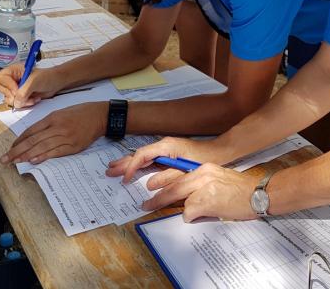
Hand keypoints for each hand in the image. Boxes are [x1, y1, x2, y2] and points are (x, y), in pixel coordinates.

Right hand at [0, 65, 59, 107]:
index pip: (0, 79)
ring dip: (22, 101)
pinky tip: (34, 99)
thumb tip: (16, 102)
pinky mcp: (20, 96)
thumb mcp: (34, 82)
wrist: (56, 83)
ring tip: (32, 97)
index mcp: (13, 70)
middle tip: (23, 96)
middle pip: (1, 90)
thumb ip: (24, 91)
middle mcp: (12, 79)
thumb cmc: (47, 77)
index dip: (8, 86)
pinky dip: (26, 104)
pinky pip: (17, 104)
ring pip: (9, 99)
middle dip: (13, 95)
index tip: (17, 90)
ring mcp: (15, 88)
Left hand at [0, 101, 107, 164]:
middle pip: (33, 140)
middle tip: (5, 159)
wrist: (100, 116)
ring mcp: (66, 137)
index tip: (10, 147)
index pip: (31, 131)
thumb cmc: (80, 113)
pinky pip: (56, 152)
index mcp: (53, 117)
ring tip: (16, 162)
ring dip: (27, 156)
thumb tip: (33, 136)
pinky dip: (44, 157)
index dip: (19, 140)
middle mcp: (57, 127)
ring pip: (42, 147)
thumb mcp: (61, 113)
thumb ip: (48, 123)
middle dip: (17, 150)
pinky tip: (34, 161)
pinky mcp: (73, 146)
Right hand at [106, 136, 232, 182]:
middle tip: (109, 170)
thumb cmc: (205, 158)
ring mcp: (166, 148)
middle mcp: (164, 145)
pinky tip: (133, 168)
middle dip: (124, 162)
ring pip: (143, 156)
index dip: (131, 167)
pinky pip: (150, 158)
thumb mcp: (186, 170)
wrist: (220, 150)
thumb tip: (150, 185)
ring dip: (129, 162)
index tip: (125, 179)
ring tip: (114, 168)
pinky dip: (139, 163)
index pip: (142, 155)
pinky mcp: (169, 153)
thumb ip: (168, 177)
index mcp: (166, 146)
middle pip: (139, 154)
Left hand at [142, 163, 257, 221]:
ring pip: (180, 201)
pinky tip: (205, 215)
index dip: (164, 182)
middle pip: (173, 187)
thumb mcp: (219, 179)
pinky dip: (193, 217)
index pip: (178, 175)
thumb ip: (202, 183)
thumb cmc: (242, 190)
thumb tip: (188, 196)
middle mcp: (202, 175)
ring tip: (172, 210)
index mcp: (205, 168)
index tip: (152, 187)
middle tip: (146, 204)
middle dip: (157, 197)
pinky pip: (189, 213)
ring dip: (177, 208)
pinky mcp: (205, 202)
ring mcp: (203, 188)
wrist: (258, 194)